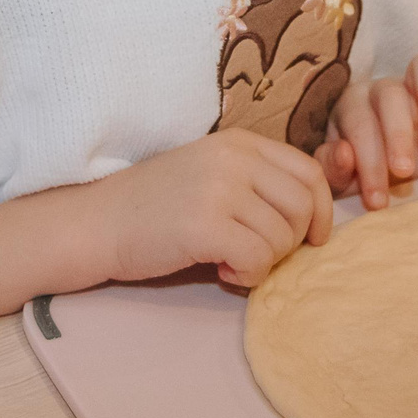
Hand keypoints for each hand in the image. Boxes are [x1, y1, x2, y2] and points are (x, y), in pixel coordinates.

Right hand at [87, 128, 333, 286]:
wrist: (96, 222)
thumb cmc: (156, 206)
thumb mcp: (212, 175)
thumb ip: (256, 182)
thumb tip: (315, 217)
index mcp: (240, 142)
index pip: (309, 172)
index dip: (321, 211)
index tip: (310, 237)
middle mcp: (234, 158)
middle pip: (304, 206)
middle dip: (290, 242)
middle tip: (256, 253)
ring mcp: (219, 188)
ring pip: (282, 238)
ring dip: (262, 261)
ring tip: (227, 258)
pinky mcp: (205, 224)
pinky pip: (258, 260)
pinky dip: (246, 275)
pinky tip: (218, 268)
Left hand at [322, 54, 417, 208]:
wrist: (399, 188)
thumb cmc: (365, 183)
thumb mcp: (343, 184)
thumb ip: (332, 169)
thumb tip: (343, 152)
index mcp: (352, 106)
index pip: (358, 122)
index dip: (367, 160)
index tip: (377, 199)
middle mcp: (385, 90)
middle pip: (389, 94)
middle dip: (396, 136)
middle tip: (403, 172)